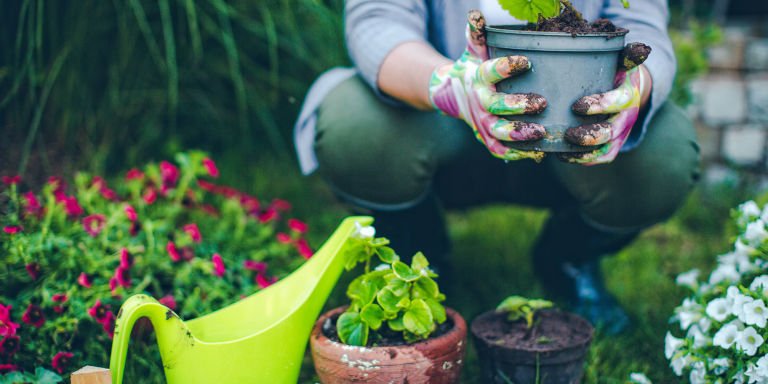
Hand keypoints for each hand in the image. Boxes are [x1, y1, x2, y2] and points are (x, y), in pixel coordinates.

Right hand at [429, 10, 547, 161]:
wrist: (452, 94)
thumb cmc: (473, 67)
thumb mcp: (474, 50)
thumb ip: (478, 34)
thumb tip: (476, 13)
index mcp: (479, 78)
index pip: (492, 72)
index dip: (508, 67)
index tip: (527, 61)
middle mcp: (479, 102)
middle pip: (496, 107)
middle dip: (518, 106)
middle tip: (541, 102)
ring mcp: (483, 123)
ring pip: (499, 132)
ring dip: (520, 134)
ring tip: (541, 131)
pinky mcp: (487, 138)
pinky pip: (500, 150)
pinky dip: (516, 153)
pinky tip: (537, 152)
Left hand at [562, 43, 652, 164]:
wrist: (629, 88)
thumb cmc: (616, 70)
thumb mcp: (621, 60)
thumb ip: (626, 54)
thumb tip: (641, 48)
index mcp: (629, 93)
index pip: (619, 102)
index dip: (600, 106)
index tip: (576, 106)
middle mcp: (627, 116)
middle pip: (612, 132)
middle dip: (590, 135)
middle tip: (568, 134)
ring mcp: (620, 133)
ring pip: (606, 149)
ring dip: (585, 152)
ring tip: (563, 148)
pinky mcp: (613, 145)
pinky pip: (601, 158)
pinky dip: (583, 160)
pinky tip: (562, 156)